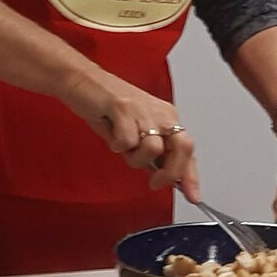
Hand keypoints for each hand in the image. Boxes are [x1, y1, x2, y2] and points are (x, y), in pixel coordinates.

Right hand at [59, 69, 199, 201]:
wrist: (83, 81)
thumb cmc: (108, 107)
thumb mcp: (137, 131)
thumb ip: (153, 152)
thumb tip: (166, 177)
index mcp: (168, 118)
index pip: (188, 149)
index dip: (191, 176)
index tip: (194, 196)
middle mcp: (161, 113)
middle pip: (182, 148)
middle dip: (170, 172)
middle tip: (154, 182)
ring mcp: (144, 111)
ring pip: (152, 149)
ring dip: (134, 157)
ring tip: (122, 145)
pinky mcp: (123, 108)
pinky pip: (126, 141)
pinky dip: (115, 144)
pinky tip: (110, 131)